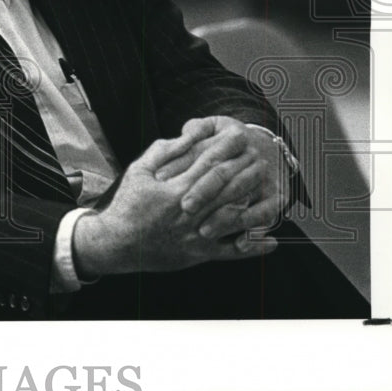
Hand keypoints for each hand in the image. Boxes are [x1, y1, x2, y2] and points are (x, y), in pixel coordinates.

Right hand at [72, 122, 277, 279]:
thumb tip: (186, 136)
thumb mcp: (138, 171)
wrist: (116, 244)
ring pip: (235, 218)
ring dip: (257, 204)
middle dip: (247, 170)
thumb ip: (162, 153)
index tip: (242, 136)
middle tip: (262, 157)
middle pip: (227, 188)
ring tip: (274, 192)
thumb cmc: (127, 205)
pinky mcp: (199, 254)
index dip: (227, 149)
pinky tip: (272, 241)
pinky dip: (253, 248)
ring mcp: (196, 235)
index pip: (208, 164)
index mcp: (174, 190)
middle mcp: (189, 213)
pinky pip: (231, 253)